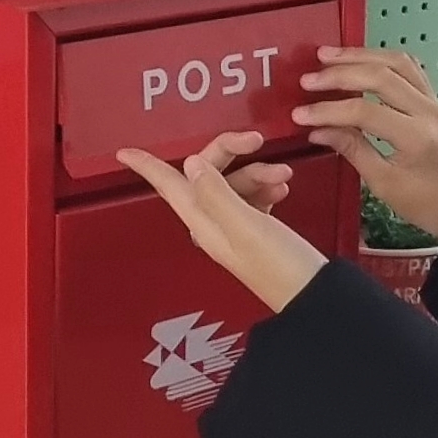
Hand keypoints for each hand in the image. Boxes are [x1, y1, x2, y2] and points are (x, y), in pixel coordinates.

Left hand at [119, 132, 327, 313]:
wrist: (312, 297)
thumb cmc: (280, 267)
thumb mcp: (246, 226)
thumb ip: (217, 193)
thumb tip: (191, 165)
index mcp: (204, 223)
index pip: (169, 187)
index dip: (147, 167)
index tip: (125, 153)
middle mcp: (214, 224)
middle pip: (208, 174)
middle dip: (233, 154)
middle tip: (258, 140)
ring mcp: (235, 228)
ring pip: (236, 184)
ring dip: (259, 173)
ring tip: (284, 178)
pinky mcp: (256, 231)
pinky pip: (252, 198)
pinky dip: (266, 188)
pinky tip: (282, 190)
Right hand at [292, 47, 437, 239]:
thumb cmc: (426, 204)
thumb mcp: (384, 184)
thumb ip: (352, 149)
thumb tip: (317, 129)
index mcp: (415, 136)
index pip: (364, 111)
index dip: (328, 110)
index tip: (300, 114)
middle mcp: (428, 110)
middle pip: (380, 76)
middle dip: (340, 74)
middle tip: (308, 78)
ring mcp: (434, 100)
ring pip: (396, 62)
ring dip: (360, 56)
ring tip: (327, 56)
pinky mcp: (434, 99)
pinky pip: (409, 67)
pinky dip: (381, 59)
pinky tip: (360, 60)